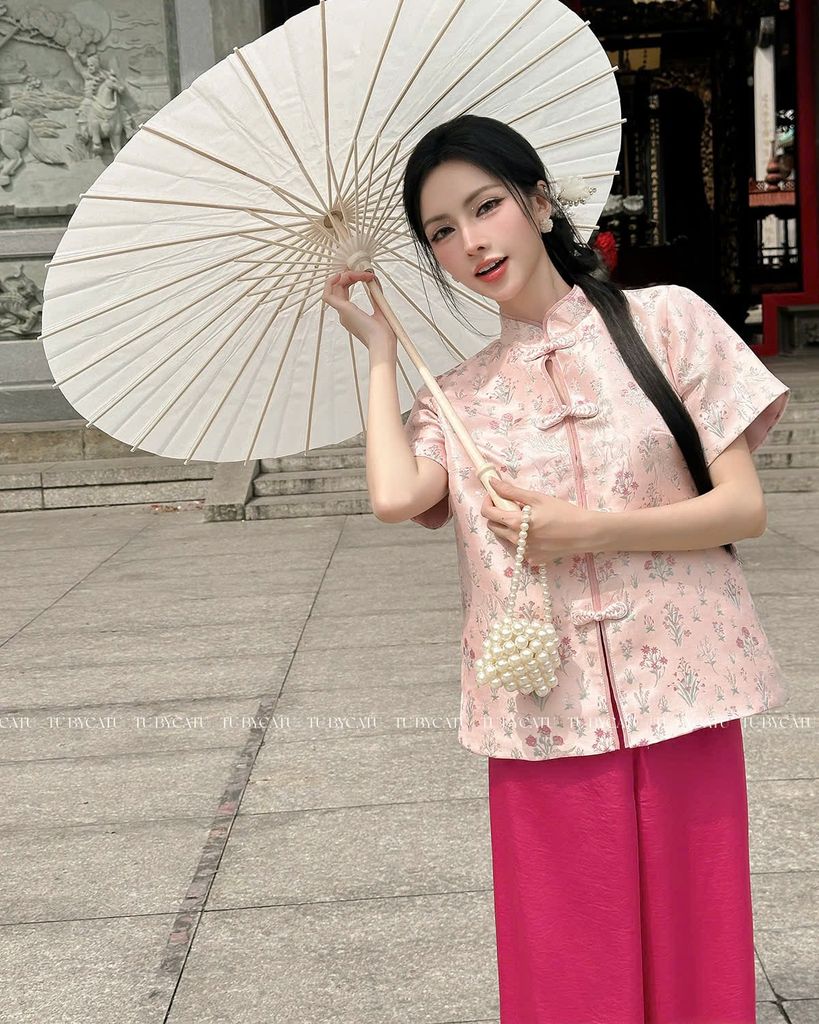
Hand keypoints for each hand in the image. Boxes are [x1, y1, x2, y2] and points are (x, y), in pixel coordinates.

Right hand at [322, 270, 396, 352]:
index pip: (345, 291)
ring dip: (346, 277)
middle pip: (339, 287)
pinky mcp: (343, 311)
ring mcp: (342, 313)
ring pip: (335, 288)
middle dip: (350, 275)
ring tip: (359, 273)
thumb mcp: (381, 308)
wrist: (384, 343)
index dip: (353, 279)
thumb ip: (375, 294)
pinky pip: (328, 295)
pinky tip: (342, 274)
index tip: (368, 276)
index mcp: (351, 315)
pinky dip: (331, 283)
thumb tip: (374, 280)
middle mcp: (344, 314)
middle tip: (365, 272)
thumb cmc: (384, 334)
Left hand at [481, 477, 597, 559]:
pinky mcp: (533, 560)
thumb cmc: (563, 512)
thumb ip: (511, 491)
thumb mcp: (537, 498)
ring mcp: (524, 553)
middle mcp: (516, 541)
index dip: (488, 502)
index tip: (495, 496)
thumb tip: (492, 482)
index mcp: (515, 523)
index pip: (488, 514)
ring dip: (509, 527)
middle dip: (497, 515)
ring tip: (527, 520)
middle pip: (494, 527)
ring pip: (505, 538)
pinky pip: (520, 549)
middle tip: (512, 506)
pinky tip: (537, 533)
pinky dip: (522, 540)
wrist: (585, 533)